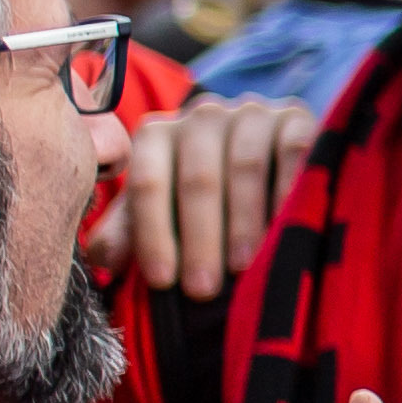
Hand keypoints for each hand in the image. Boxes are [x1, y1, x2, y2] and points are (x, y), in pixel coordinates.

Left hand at [113, 94, 322, 298]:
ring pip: (245, 166)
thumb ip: (128, 231)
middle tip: (202, 289)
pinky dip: (289, 191)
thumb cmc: (203, 200)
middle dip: (198, 239)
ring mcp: (251, 113)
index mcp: (157, 135)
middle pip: (197, 178)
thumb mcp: (161, 212)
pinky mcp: (297, 117)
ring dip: (243, 221)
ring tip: (244, 267)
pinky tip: (287, 228)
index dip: (152, 233)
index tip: (162, 281)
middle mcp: (201, 116)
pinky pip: (293, 151)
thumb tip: (104, 261)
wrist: (269, 159)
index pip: (147, 183)